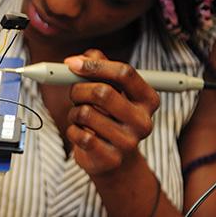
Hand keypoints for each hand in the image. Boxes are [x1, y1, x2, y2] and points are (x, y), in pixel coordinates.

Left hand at [63, 49, 159, 175]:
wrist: (112, 159)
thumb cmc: (107, 115)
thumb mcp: (108, 88)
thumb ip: (97, 66)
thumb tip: (77, 60)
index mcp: (148, 99)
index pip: (124, 73)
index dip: (94, 65)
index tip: (71, 64)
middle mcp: (144, 121)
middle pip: (102, 92)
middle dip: (78, 89)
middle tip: (74, 94)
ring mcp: (129, 142)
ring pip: (85, 113)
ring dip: (74, 112)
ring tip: (81, 118)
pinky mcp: (111, 158)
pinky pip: (79, 135)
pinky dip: (72, 130)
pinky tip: (80, 134)